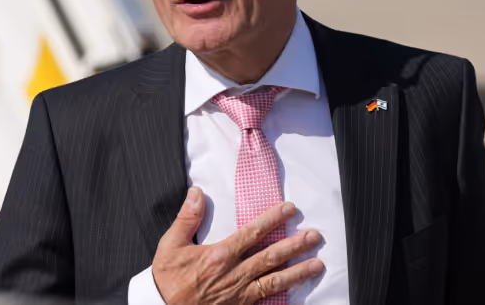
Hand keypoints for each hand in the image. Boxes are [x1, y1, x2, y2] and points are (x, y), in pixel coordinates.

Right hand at [152, 187, 324, 303]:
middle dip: (295, 245)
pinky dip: (282, 298)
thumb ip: (186, 218)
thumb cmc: (166, 280)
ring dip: (298, 272)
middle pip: (271, 257)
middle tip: (315, 236)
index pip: (252, 233)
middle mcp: (234, 274)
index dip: (273, 219)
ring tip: (318, 264)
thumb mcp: (169, 246)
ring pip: (274, 281)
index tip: (290, 208)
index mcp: (219, 255)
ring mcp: (239, 295)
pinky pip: (265, 302)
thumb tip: (197, 192)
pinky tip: (298, 294)